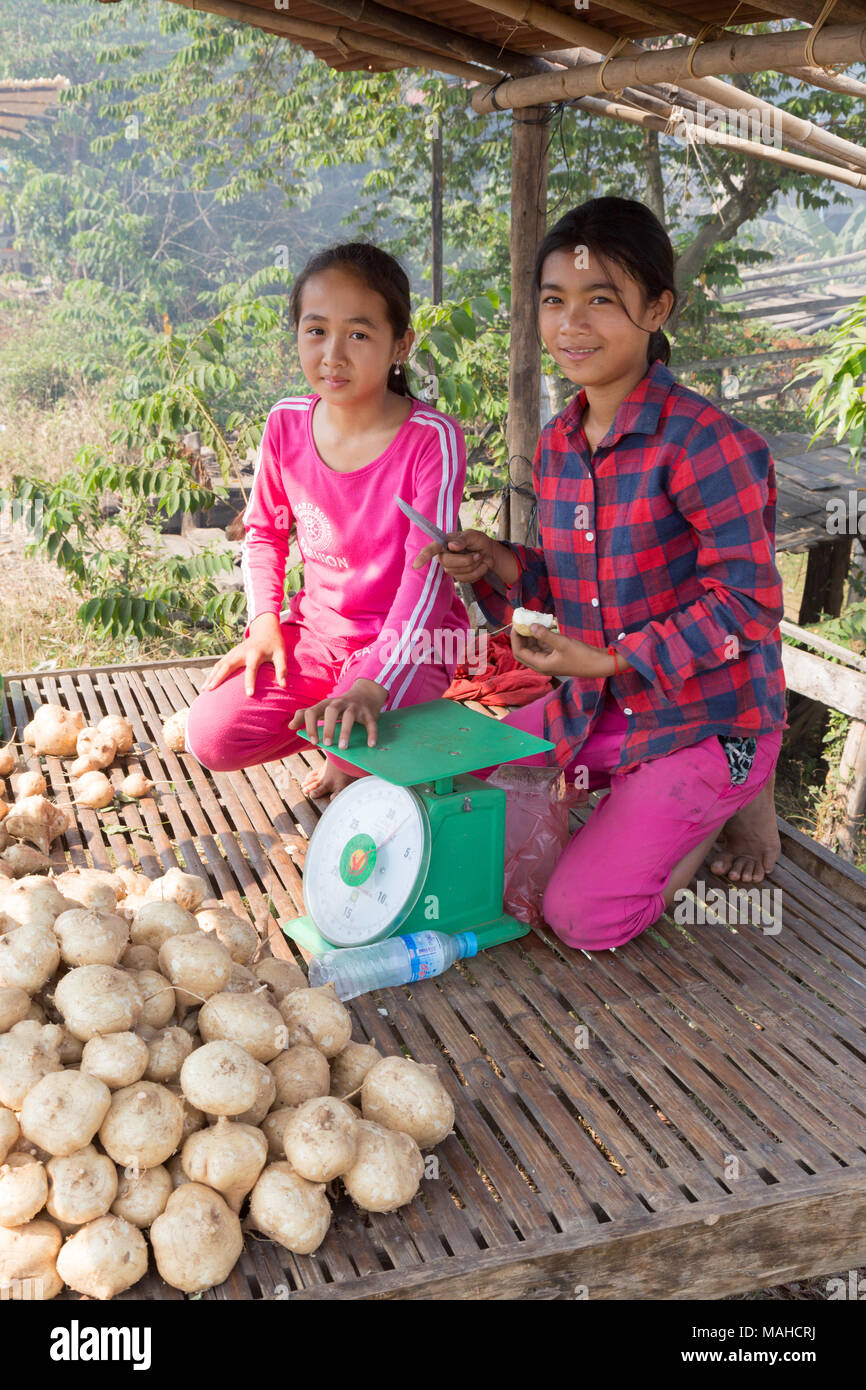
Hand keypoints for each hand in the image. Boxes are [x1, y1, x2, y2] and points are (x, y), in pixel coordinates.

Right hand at [202, 614, 286, 696]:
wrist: (265, 629)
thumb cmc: (274, 644)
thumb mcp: (281, 654)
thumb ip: (282, 669)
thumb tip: (284, 686)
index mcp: (255, 653)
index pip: (252, 669)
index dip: (250, 682)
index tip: (249, 695)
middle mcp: (241, 652)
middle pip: (227, 666)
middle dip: (218, 678)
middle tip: (210, 690)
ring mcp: (234, 652)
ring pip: (220, 665)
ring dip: (211, 677)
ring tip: (204, 690)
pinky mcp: (231, 654)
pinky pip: (219, 664)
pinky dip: (212, 674)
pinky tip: (207, 683)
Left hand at [289, 678, 387, 749]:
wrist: (366, 692)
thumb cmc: (341, 706)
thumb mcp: (324, 708)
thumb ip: (307, 715)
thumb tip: (291, 726)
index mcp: (327, 704)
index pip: (313, 711)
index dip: (311, 725)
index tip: (313, 741)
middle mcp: (340, 703)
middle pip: (331, 710)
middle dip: (328, 727)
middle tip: (327, 744)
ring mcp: (355, 707)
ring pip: (349, 716)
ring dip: (346, 731)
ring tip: (343, 748)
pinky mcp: (369, 713)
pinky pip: (370, 723)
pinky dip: (371, 733)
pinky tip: (370, 745)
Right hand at [413, 529, 517, 586]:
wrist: (489, 552)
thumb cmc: (478, 541)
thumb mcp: (473, 535)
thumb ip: (463, 539)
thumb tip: (451, 545)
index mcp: (445, 543)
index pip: (431, 550)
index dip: (423, 557)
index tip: (415, 565)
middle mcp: (445, 556)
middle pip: (447, 563)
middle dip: (466, 560)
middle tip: (478, 554)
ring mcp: (451, 568)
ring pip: (459, 573)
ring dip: (475, 565)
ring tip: (480, 557)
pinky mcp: (460, 577)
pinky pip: (467, 579)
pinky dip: (479, 572)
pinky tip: (481, 565)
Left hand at [512, 624, 627, 680]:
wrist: (598, 664)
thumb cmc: (581, 656)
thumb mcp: (563, 643)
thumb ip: (545, 635)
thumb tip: (530, 626)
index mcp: (541, 665)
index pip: (519, 652)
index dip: (515, 638)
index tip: (516, 624)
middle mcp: (542, 664)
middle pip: (524, 651)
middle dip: (520, 637)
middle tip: (521, 622)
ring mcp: (548, 661)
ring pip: (533, 648)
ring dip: (530, 636)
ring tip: (530, 621)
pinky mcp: (555, 656)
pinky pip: (542, 646)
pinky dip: (540, 637)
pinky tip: (542, 626)